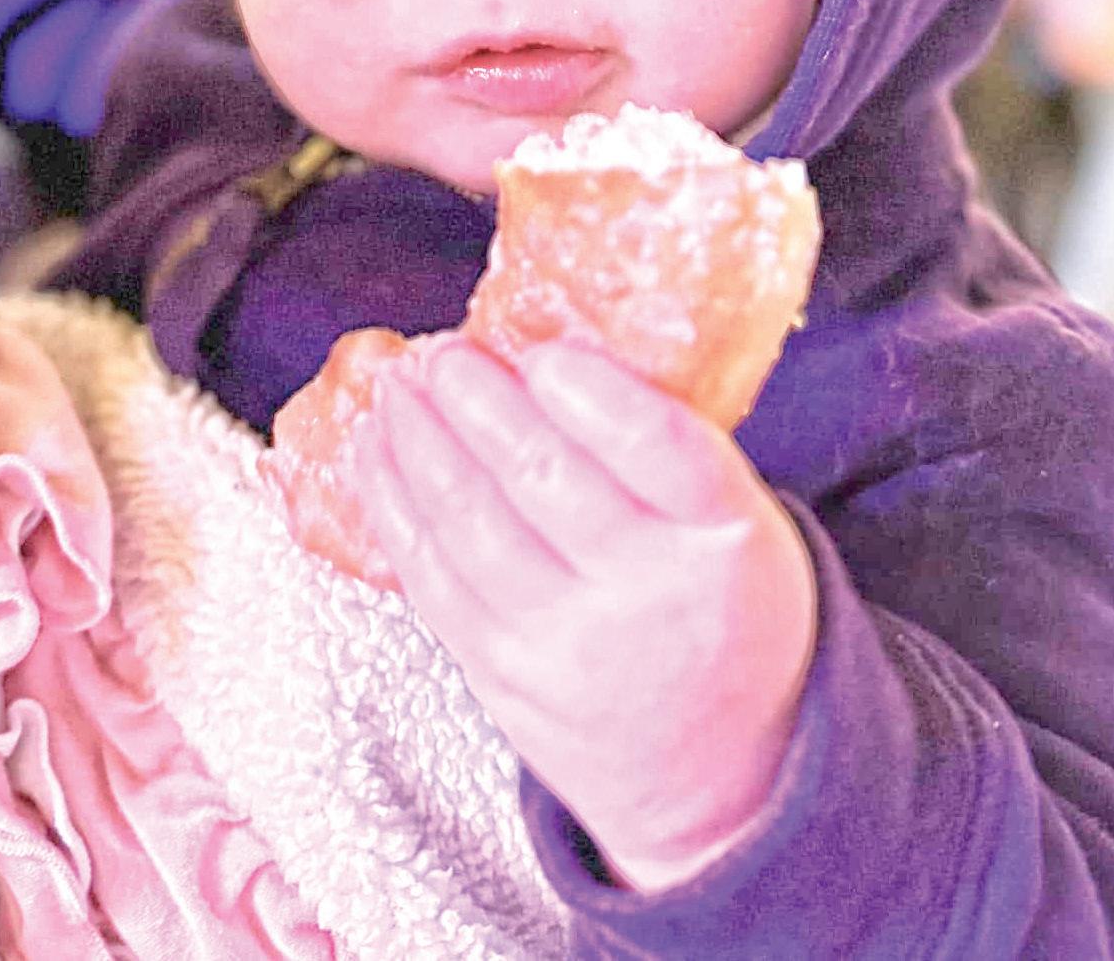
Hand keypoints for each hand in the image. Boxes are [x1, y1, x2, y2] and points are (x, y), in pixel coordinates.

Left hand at [352, 335, 816, 891]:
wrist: (720, 768)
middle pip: (547, 481)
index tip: (541, 350)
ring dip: (420, 442)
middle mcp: (645, 595)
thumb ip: (659, 444)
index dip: (593, 394)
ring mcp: (566, 645)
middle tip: (443, 352)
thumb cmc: (722, 609)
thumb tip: (544, 345)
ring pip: (473, 527)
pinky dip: (394, 506)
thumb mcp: (736, 519)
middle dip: (478, 403)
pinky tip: (377, 454)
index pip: (660, 450)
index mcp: (722, 536)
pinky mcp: (501, 675)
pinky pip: (431, 579)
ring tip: (398, 387)